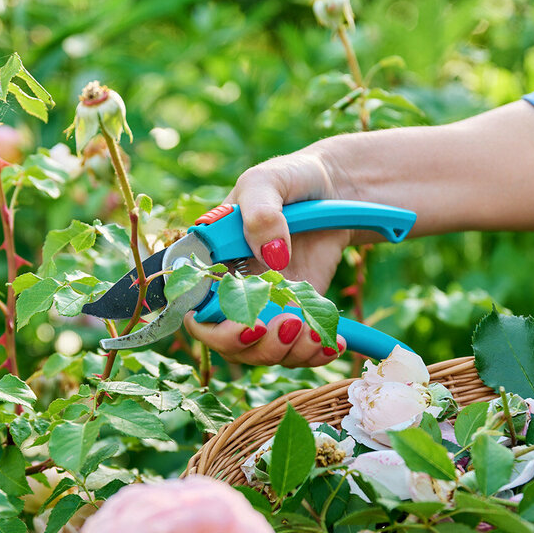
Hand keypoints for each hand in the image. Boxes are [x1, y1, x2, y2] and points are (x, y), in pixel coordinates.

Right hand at [183, 146, 353, 367]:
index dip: (216, 327)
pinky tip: (333, 341)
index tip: (250, 324)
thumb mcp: (269, 181)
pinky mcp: (295, 315)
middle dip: (256, 346)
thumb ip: (261, 212)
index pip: (196, 308)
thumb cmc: (291, 179)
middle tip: (290, 326)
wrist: (336, 189)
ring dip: (288, 352)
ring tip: (316, 332)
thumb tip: (271, 255)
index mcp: (212, 261)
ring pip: (261, 352)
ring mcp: (264, 306)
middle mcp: (232, 291)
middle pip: (227, 341)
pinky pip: (295, 349)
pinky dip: (314, 353)